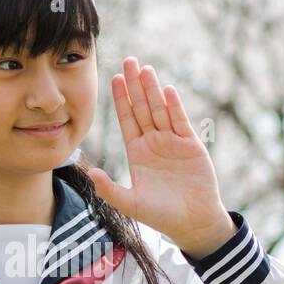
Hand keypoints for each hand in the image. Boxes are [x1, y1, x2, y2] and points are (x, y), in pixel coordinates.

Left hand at [88, 57, 235, 258]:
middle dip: (135, 85)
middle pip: (142, 108)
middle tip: (128, 60)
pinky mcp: (191, 145)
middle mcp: (153, 142)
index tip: (114, 78)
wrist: (192, 223)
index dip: (120, 99)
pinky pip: (180, 122)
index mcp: (137, 152)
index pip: (126, 119)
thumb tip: (91, 173)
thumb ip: (110, 189)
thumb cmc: (161, 215)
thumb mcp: (130, 203)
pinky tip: (167, 90)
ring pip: (160, 110)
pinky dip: (174, 106)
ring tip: (145, 68)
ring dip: (152, 89)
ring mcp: (173, 142)